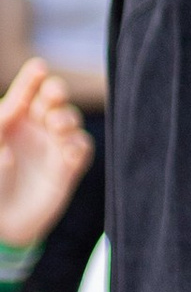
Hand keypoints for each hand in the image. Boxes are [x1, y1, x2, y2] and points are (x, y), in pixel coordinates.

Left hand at [0, 61, 89, 252]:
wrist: (2, 223)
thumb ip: (2, 128)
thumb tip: (14, 113)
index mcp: (13, 119)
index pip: (26, 93)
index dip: (32, 80)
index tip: (38, 67)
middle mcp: (37, 128)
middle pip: (54, 99)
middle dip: (56, 93)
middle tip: (53, 94)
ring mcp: (54, 146)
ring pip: (70, 120)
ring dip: (67, 118)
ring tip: (56, 125)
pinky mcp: (69, 168)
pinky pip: (81, 149)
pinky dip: (77, 145)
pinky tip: (68, 150)